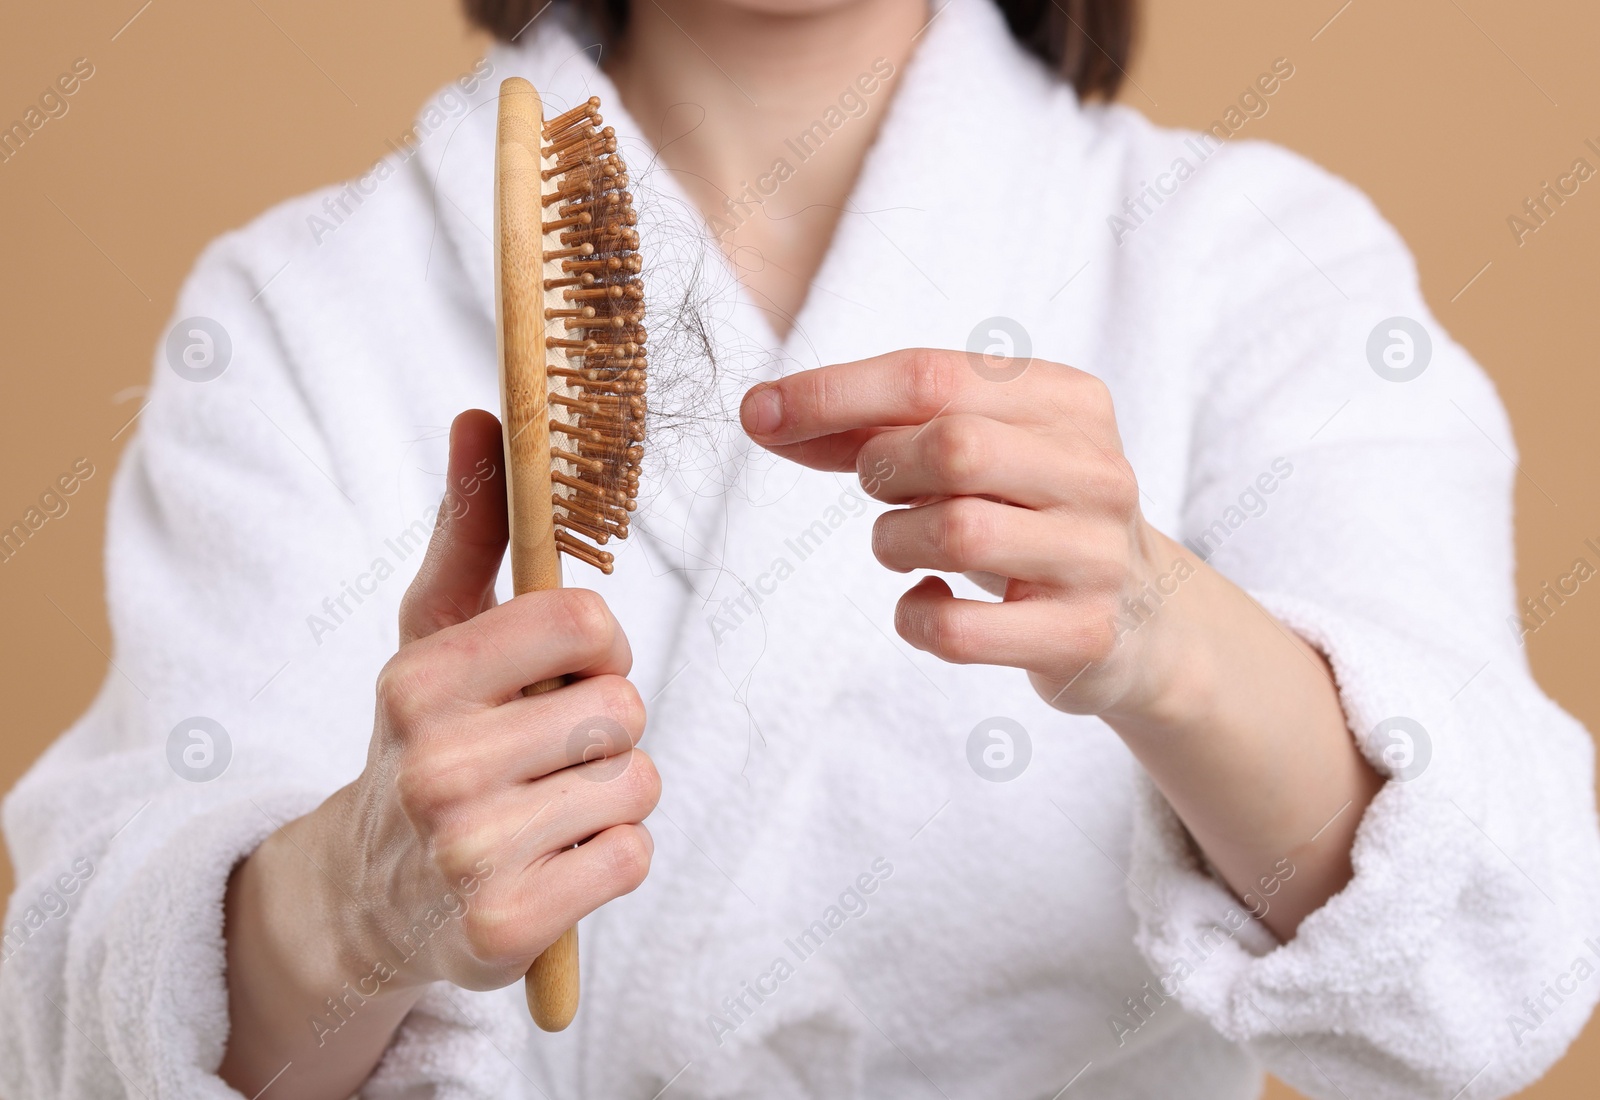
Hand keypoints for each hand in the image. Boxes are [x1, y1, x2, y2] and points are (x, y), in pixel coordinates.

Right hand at [222, 410, 658, 1097]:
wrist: (370, 897)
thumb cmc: (427, 740)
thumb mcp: (434, 634)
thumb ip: (472, 528)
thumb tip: (482, 415)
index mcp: (418, 680)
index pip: (586, 621)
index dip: (599, 645)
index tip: (566, 671)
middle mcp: (434, 766)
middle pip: (623, 706)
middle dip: (605, 727)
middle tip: (545, 754)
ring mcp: (468, 853)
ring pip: (638, 781)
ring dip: (612, 793)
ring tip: (547, 807)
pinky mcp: (507, 927)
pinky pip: (633, 855)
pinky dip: (613, 856)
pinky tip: (554, 861)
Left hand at [740, 348, 1188, 717]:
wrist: (1144, 623)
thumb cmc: (1030, 518)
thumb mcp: (978, 454)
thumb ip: (879, 428)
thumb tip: (765, 413)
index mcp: (1068, 401)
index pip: (932, 375)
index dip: (832, 393)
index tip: (758, 413)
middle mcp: (1095, 471)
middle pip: (951, 446)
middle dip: (884, 471)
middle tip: (884, 493)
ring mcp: (1094, 556)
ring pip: (956, 534)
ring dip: (894, 543)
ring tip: (907, 548)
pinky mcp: (1081, 635)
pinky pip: (957, 630)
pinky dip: (914, 618)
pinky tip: (927, 602)